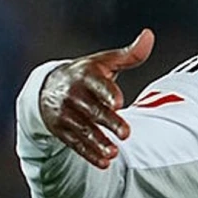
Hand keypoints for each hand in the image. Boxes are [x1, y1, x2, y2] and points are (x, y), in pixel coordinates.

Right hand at [38, 29, 154, 168]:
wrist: (48, 86)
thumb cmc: (87, 73)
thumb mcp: (106, 61)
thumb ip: (130, 54)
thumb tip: (149, 35)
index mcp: (85, 75)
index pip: (97, 85)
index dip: (107, 93)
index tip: (119, 102)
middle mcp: (73, 94)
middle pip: (92, 111)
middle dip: (108, 122)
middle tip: (127, 133)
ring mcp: (65, 113)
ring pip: (82, 129)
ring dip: (98, 142)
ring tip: (114, 153)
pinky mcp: (60, 129)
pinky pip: (75, 143)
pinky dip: (88, 153)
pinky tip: (104, 162)